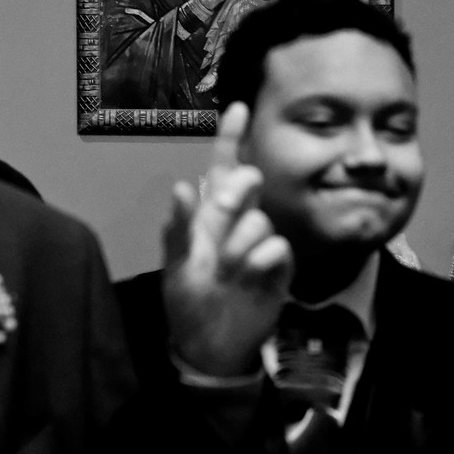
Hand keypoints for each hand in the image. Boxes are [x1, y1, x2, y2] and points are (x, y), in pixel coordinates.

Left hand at [161, 103, 293, 375]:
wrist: (211, 345)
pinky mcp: (279, 265)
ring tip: (225, 271)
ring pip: (258, 220)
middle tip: (221, 219)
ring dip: (237, 244)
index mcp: (209, 215)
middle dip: (234, 195)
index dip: (230, 139)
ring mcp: (260, 242)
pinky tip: (247, 277)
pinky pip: (275, 247)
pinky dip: (258, 261)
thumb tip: (183, 185)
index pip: (221, 168)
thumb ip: (178, 227)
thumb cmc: (187, 301)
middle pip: (245, 184)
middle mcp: (237, 222)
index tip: (238, 107)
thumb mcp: (174, 265)